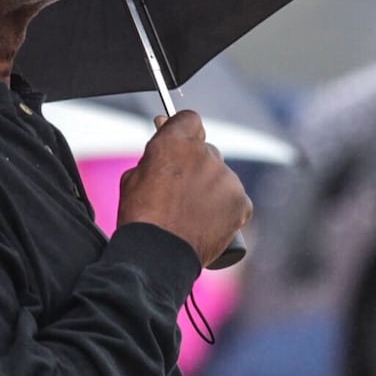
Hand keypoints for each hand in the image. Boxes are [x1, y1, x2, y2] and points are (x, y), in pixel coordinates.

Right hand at [116, 110, 252, 266]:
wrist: (158, 255)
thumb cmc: (140, 218)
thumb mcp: (133, 177)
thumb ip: (153, 155)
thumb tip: (162, 137)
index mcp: (176, 142)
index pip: (188, 119)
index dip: (182, 132)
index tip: (178, 146)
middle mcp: (206, 155)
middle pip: (206, 151)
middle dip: (196, 165)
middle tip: (180, 190)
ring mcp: (227, 179)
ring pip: (221, 176)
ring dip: (211, 188)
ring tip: (192, 214)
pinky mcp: (242, 202)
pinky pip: (235, 199)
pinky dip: (225, 209)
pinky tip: (208, 223)